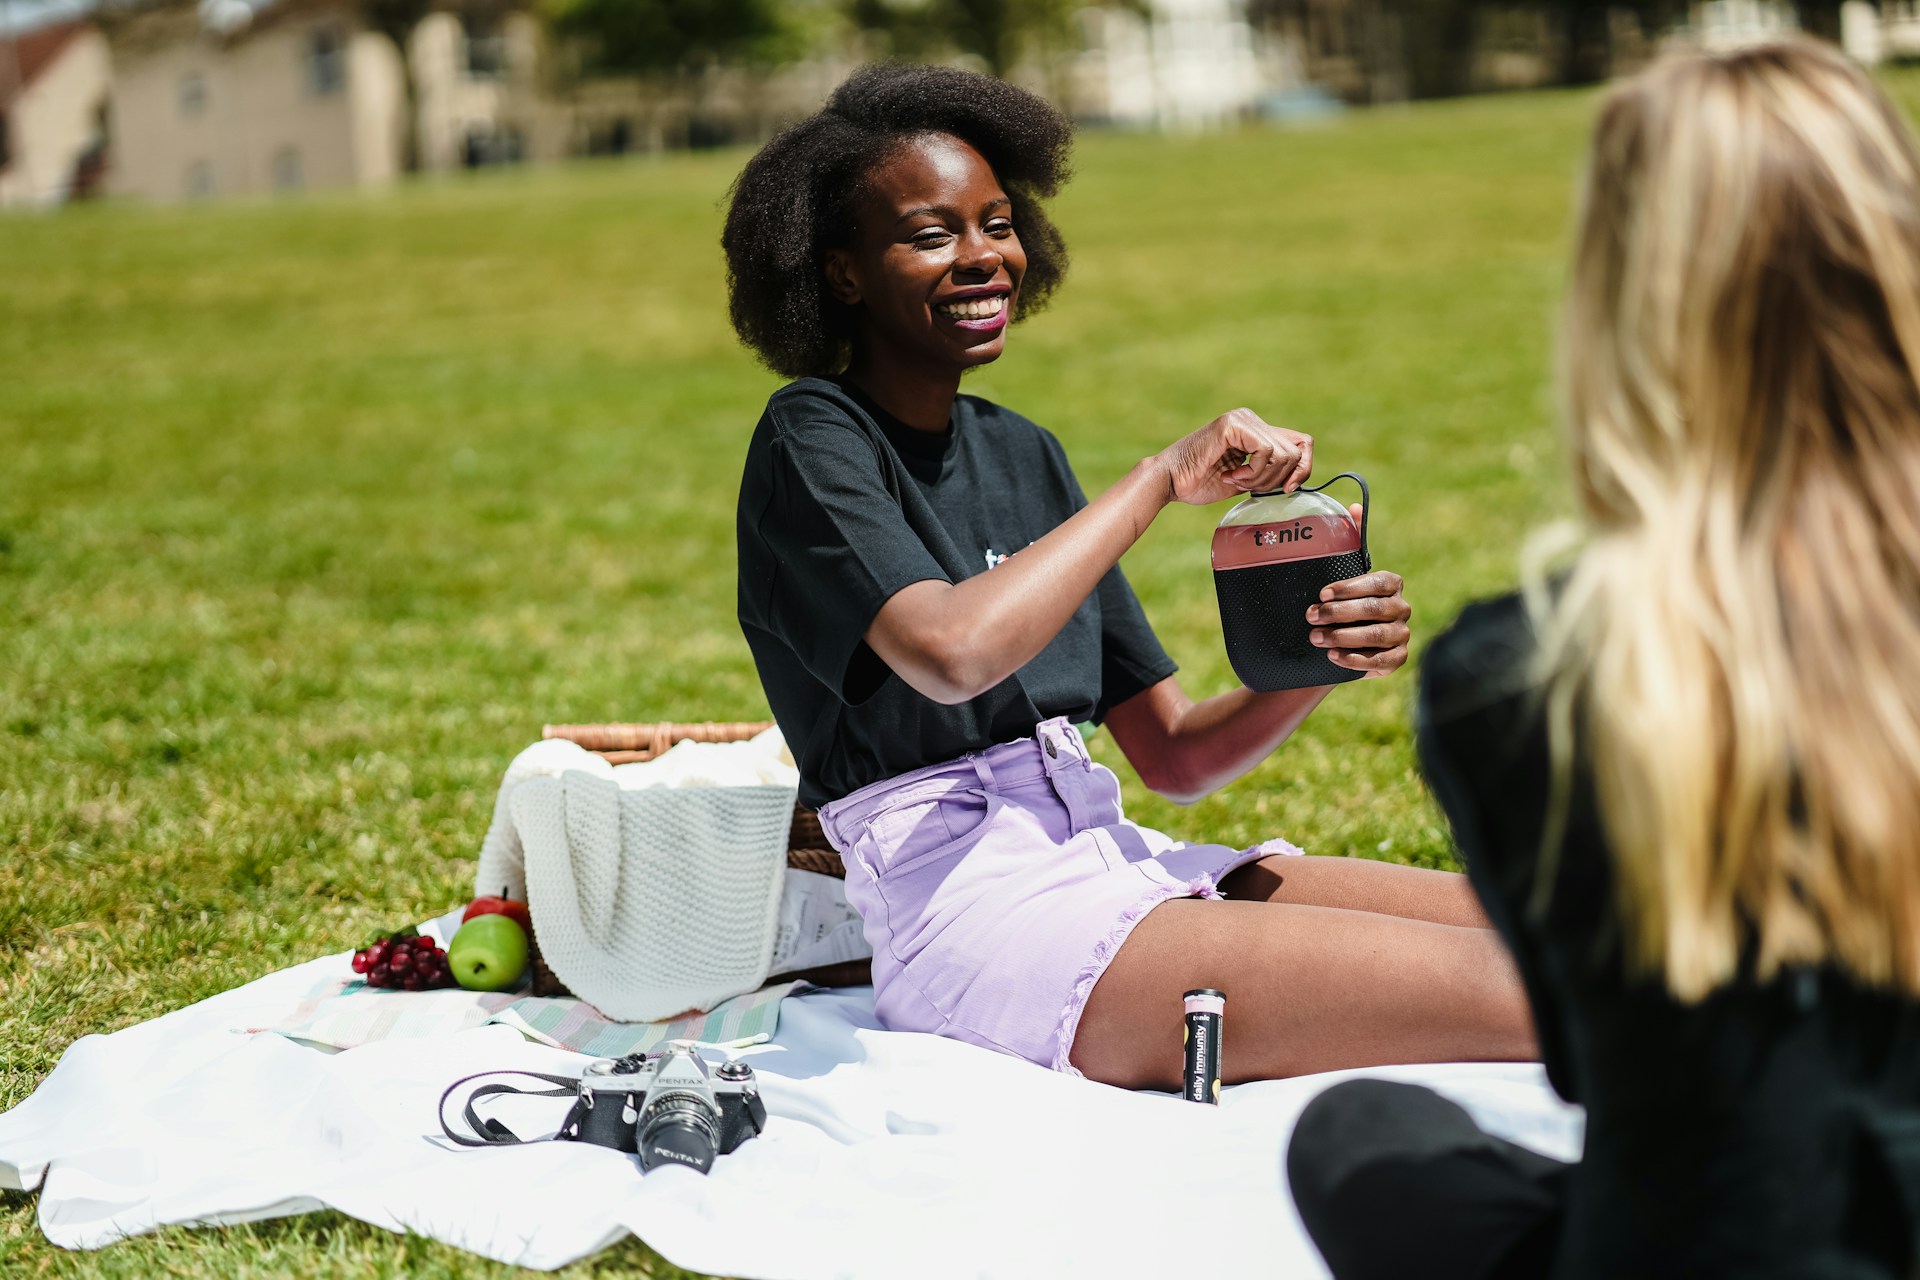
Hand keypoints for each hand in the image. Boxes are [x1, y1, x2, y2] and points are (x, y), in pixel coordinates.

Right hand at [1154, 408, 1312, 505]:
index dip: (1303, 468)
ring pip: (1284, 453)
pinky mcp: (1233, 425)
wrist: (1169, 481)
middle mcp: (1251, 420)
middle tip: (1250, 487)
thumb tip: (1296, 480)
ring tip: (1237, 480)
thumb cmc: (1199, 483)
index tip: (1288, 489)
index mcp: (1255, 431)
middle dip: (1278, 479)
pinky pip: (1266, 451)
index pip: (1301, 443)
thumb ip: (1268, 474)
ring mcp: (1242, 419)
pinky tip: (1233, 475)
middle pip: (1297, 450)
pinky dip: (1254, 471)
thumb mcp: (1245, 480)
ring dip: (1263, 477)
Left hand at [1308, 543, 1409, 678]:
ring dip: (1343, 637)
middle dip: (1339, 613)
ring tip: (1316, 637)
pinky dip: (1355, 659)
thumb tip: (1354, 509)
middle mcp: (1401, 608)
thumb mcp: (1344, 575)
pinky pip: (1380, 661)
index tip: (1322, 594)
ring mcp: (1402, 634)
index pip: (1377, 582)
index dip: (1350, 588)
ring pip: (1376, 635)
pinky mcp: (1398, 658)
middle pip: (1374, 609)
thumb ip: (1351, 538)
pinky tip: (1333, 656)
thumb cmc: (1344, 602)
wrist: (1348, 641)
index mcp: (1392, 585)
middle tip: (1312, 616)